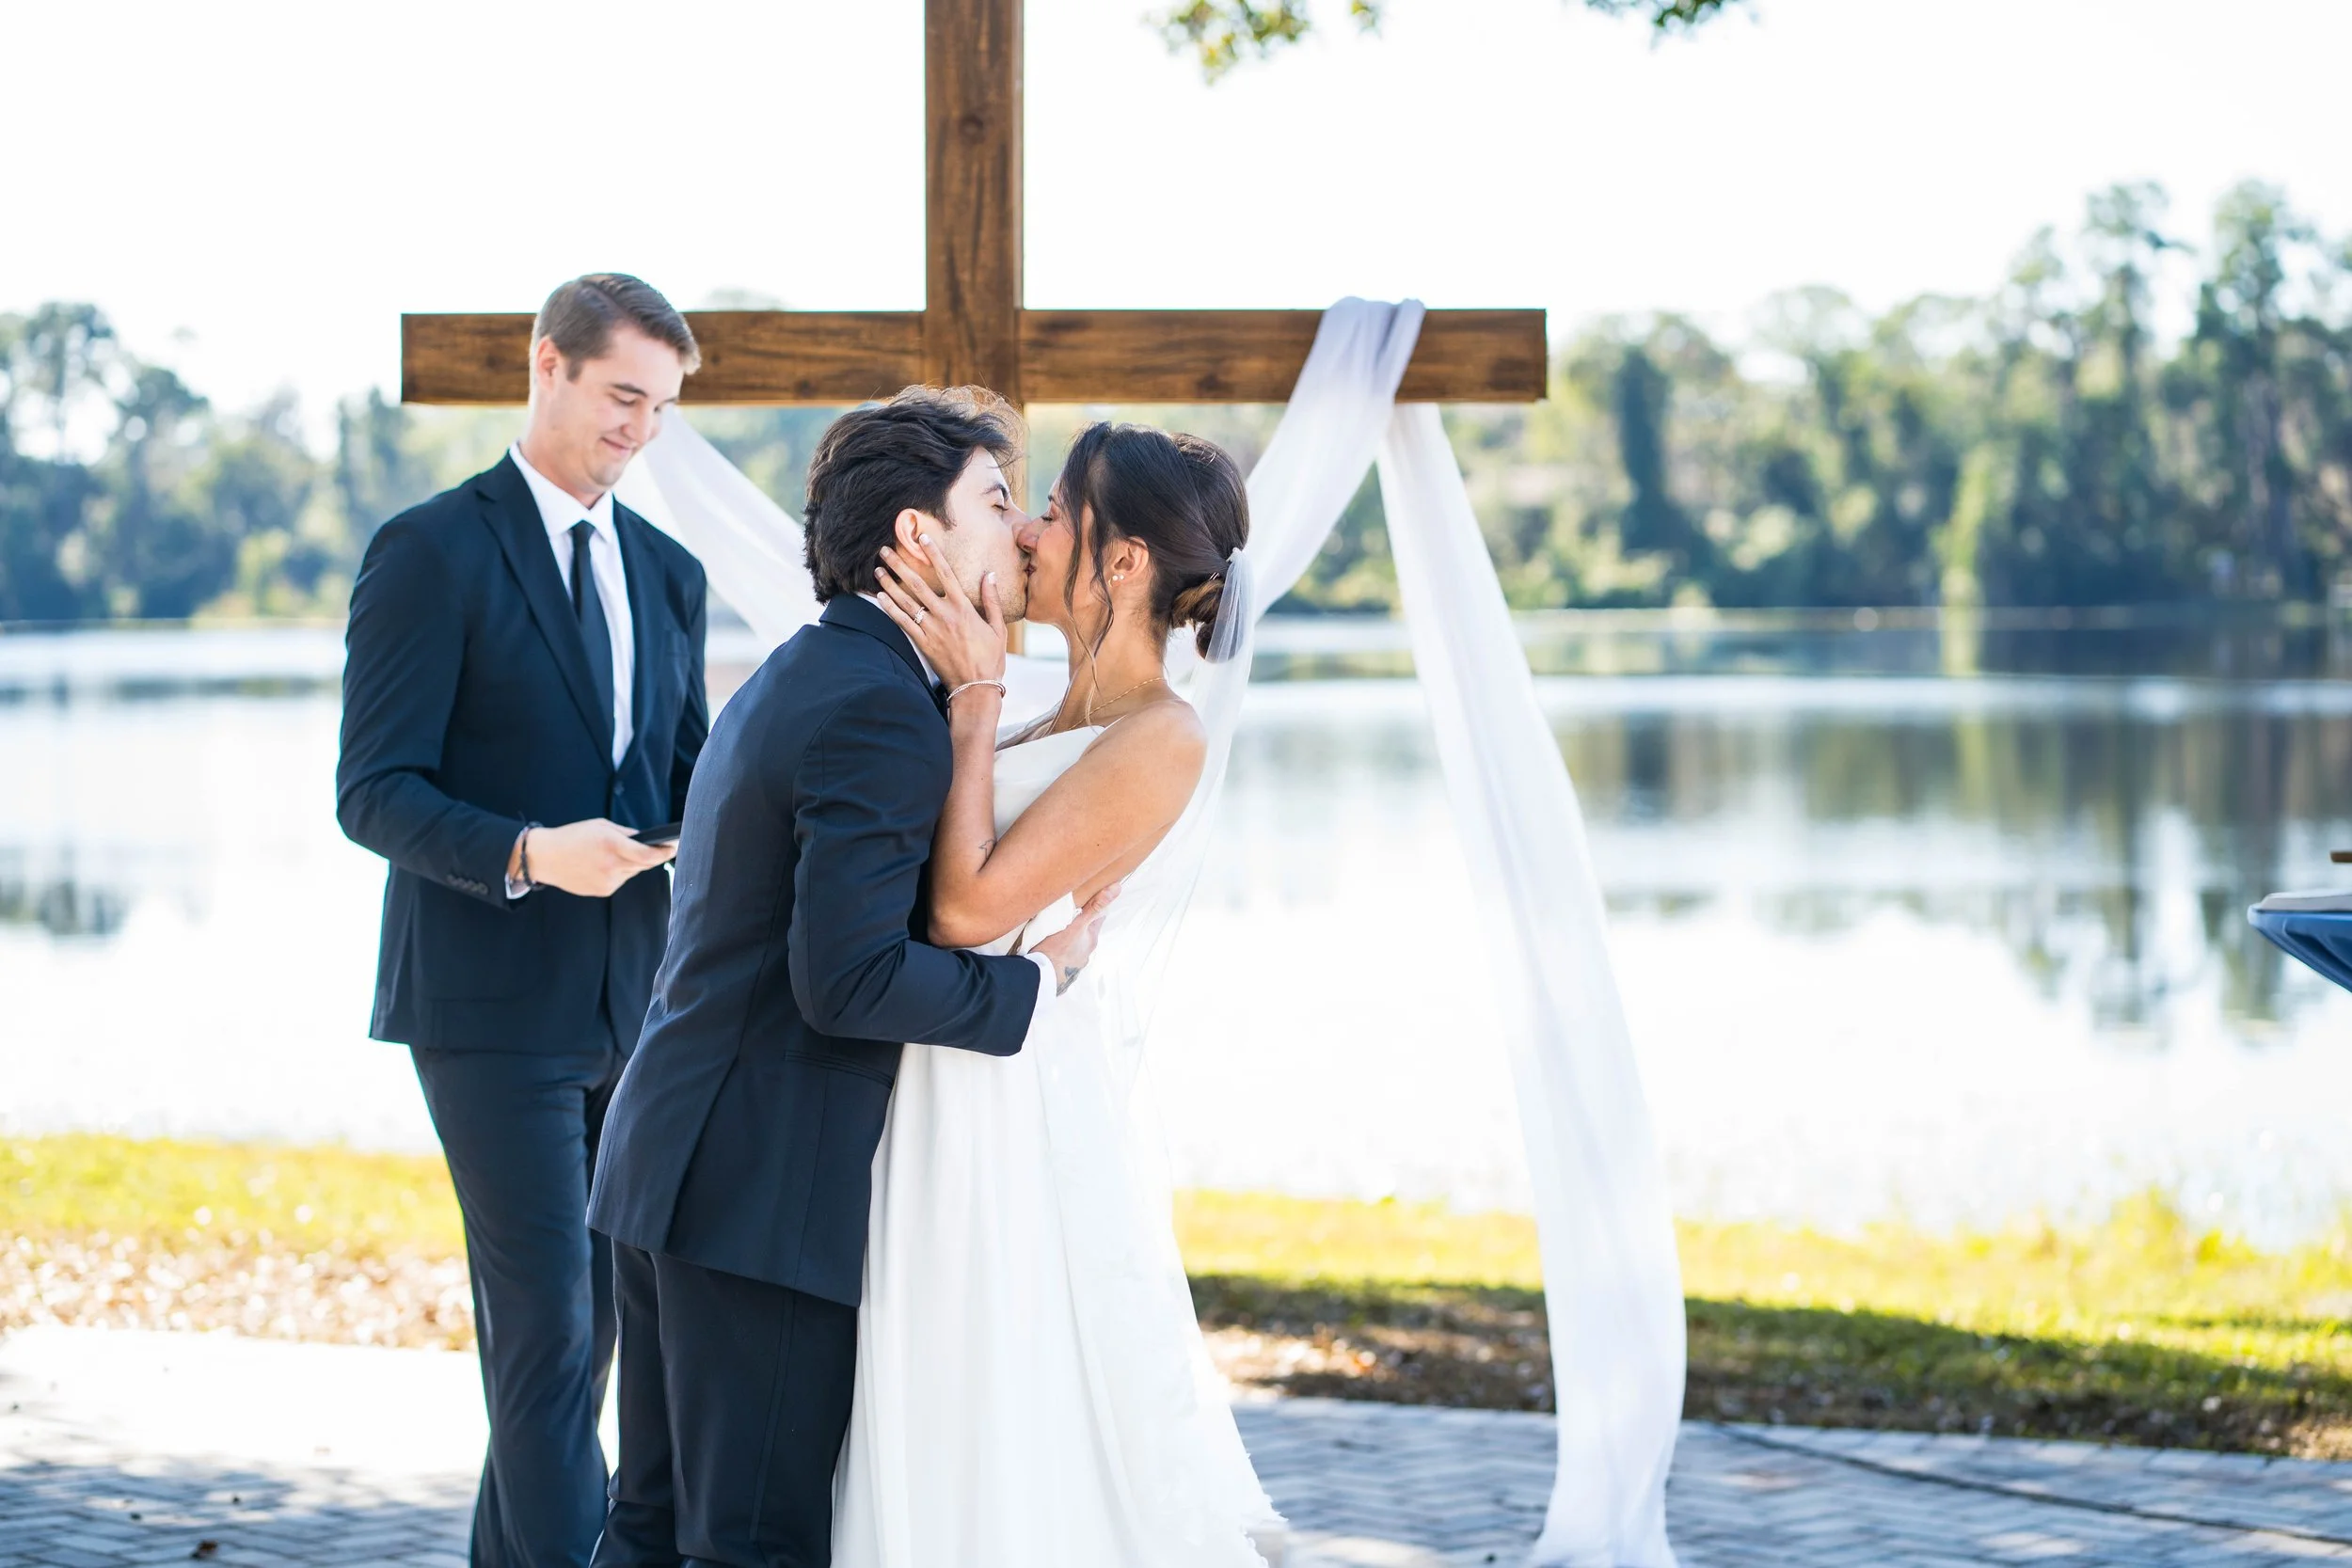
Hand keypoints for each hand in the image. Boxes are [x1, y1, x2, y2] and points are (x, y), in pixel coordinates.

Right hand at [513, 818, 674, 897]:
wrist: (545, 858)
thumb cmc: (572, 837)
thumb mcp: (600, 826)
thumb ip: (625, 833)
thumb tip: (646, 839)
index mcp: (611, 845)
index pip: (648, 854)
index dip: (665, 852)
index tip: (675, 847)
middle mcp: (611, 865)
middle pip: (644, 864)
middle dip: (651, 856)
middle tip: (657, 847)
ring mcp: (607, 881)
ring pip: (632, 872)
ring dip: (631, 864)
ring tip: (614, 854)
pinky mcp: (603, 891)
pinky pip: (620, 880)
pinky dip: (619, 872)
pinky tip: (604, 865)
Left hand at [875, 541, 1005, 688]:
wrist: (976, 688)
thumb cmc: (990, 658)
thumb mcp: (998, 628)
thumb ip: (992, 600)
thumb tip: (990, 575)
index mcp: (964, 609)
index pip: (946, 574)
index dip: (933, 554)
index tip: (922, 538)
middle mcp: (945, 616)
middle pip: (918, 584)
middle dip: (900, 565)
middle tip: (885, 550)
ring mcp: (932, 630)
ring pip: (906, 602)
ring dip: (890, 584)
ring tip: (878, 570)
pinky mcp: (923, 644)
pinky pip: (903, 623)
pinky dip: (890, 609)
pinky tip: (880, 597)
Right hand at [1029, 883, 1120, 995]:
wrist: (1039, 976)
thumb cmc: (1057, 949)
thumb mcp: (1076, 923)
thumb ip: (1094, 907)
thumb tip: (1116, 888)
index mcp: (1091, 939)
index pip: (1098, 916)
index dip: (1095, 905)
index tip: (1089, 896)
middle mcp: (1086, 951)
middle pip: (1085, 930)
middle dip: (1079, 920)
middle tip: (1067, 910)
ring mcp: (1074, 962)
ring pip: (1074, 943)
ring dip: (1068, 936)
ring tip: (1056, 928)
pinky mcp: (1062, 969)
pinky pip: (1063, 954)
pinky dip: (1059, 948)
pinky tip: (1049, 945)